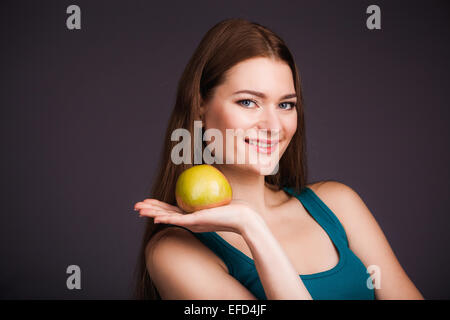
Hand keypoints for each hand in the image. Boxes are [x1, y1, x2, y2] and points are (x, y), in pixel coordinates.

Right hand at [133, 199, 258, 233]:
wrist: (244, 217)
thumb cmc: (234, 206)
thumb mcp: (218, 195)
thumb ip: (209, 187)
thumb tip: (205, 171)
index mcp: (193, 216)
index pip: (173, 210)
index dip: (159, 207)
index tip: (148, 202)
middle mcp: (190, 221)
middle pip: (166, 214)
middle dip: (150, 210)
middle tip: (136, 206)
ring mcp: (192, 223)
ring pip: (168, 217)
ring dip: (152, 213)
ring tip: (139, 210)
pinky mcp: (196, 222)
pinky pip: (177, 220)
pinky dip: (165, 218)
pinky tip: (155, 217)